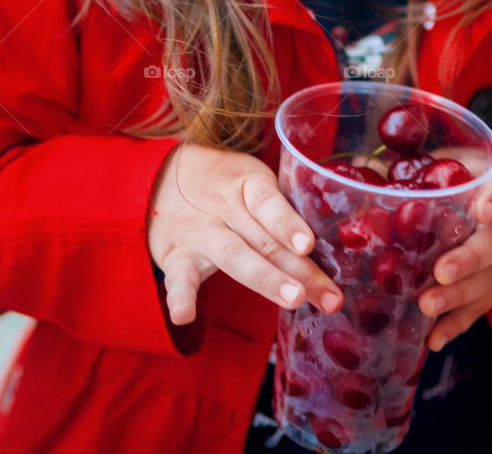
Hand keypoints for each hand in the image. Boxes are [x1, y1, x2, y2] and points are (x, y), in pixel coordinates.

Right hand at [147, 143, 343, 326]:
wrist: (159, 176)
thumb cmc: (224, 184)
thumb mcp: (252, 182)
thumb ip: (282, 211)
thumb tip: (331, 250)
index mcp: (247, 184)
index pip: (269, 203)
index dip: (288, 223)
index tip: (308, 244)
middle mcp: (224, 206)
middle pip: (264, 240)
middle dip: (298, 269)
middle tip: (327, 296)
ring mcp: (200, 232)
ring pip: (234, 256)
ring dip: (264, 278)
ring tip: (292, 299)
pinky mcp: (176, 256)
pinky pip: (178, 277)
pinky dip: (179, 297)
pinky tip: (184, 316)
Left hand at [417, 158, 491, 350]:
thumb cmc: (467, 183)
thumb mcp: (452, 166)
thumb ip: (415, 166)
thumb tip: (361, 165)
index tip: (483, 209)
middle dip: (467, 261)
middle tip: (440, 272)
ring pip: (485, 283)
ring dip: (457, 297)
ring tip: (427, 307)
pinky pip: (477, 310)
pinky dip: (456, 325)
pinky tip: (433, 339)